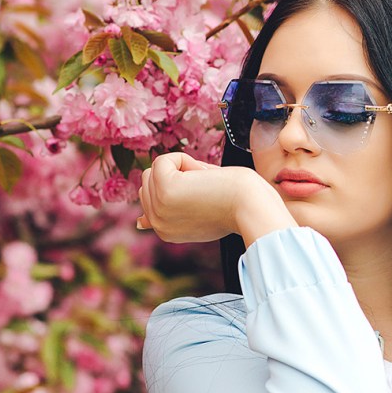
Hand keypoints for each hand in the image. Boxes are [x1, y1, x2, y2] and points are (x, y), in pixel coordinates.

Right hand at [136, 152, 295, 244]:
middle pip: (149, 182)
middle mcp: (157, 224)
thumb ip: (170, 214)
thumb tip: (139, 222)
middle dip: (178, 177)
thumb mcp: (198, 215)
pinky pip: (163, 160)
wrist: (252, 207)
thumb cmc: (235, 206)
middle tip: (208, 191)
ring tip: (206, 186)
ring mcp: (158, 208)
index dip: (167, 191)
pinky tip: (203, 177)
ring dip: (184, 169)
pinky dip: (185, 160)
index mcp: (166, 232)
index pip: (149, 204)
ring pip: (154, 170)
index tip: (193, 195)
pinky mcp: (164, 188)